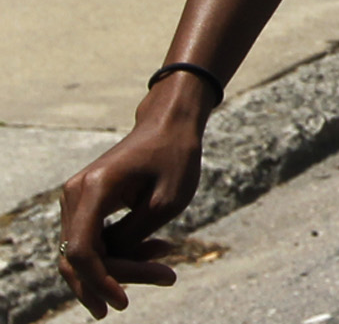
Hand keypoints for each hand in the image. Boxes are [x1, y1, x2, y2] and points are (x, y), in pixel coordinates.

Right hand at [59, 77, 213, 316]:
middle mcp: (75, 195)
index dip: (99, 281)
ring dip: (122, 268)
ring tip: (165, 269)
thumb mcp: (165, 202)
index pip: (82, 251)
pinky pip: (94, 242)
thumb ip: (133, 238)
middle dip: (117, 279)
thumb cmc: (175, 157)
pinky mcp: (86, 206)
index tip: (123, 302)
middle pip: (81, 257)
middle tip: (166, 279)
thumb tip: (109, 269)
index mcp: (93, 189)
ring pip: (86, 254)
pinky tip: (157, 251)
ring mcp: (76, 201)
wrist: (170, 125)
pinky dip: (121, 254)